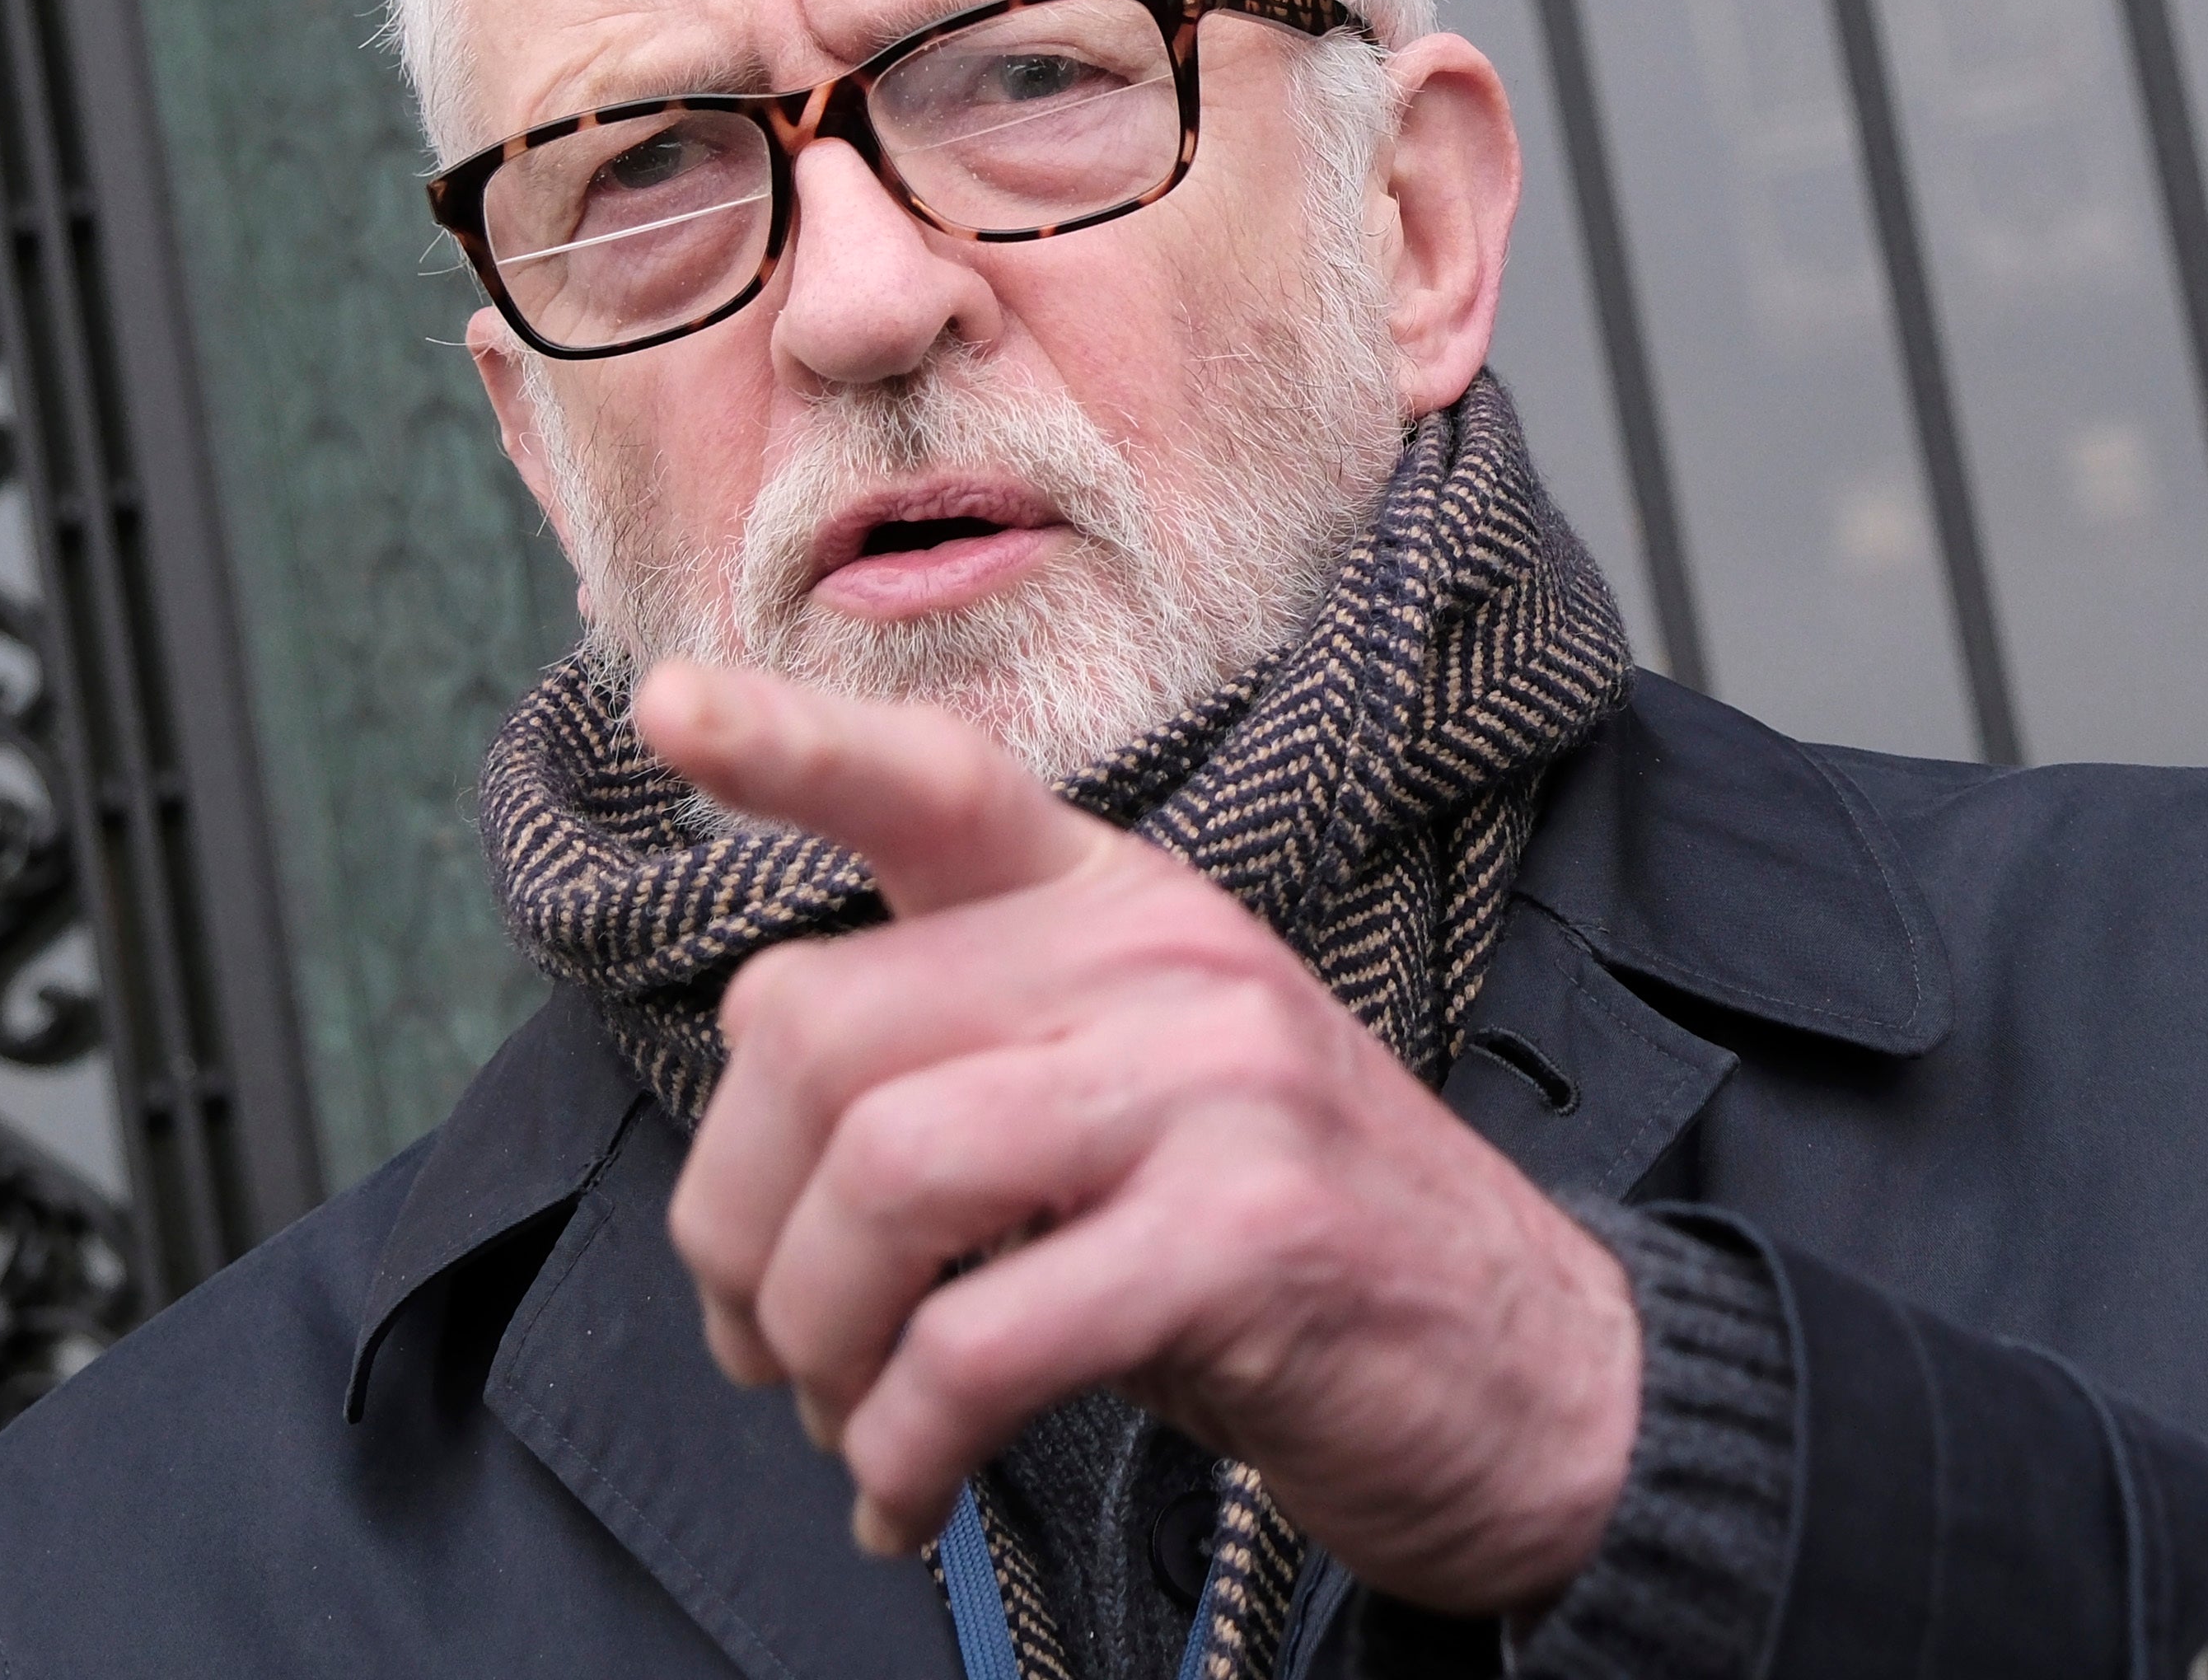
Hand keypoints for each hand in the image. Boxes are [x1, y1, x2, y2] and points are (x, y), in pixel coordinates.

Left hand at [644, 660, 1638, 1613]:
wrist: (1540, 1384)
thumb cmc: (1285, 1248)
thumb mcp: (1135, 1097)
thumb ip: (967, 1067)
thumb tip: (751, 1167)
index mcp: (1117, 901)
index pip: (937, 782)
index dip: (793, 746)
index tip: (667, 710)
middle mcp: (1164, 957)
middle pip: (822, 1029)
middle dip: (735, 1214)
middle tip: (759, 1340)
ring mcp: (1214, 1087)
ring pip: (881, 1176)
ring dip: (810, 1336)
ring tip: (842, 1417)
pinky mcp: (1244, 1242)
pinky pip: (977, 1341)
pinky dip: (899, 1448)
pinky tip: (904, 1497)